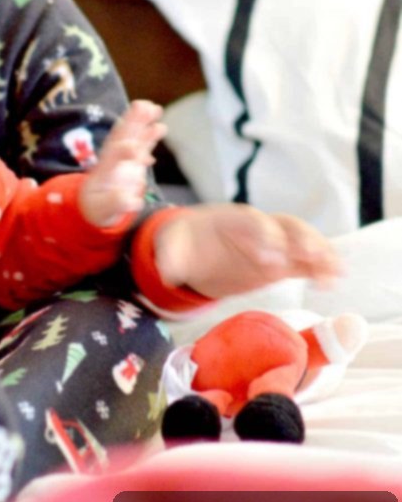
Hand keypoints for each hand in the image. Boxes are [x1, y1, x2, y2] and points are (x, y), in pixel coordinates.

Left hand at [78, 99, 165, 225]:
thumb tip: (133, 201)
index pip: (113, 157)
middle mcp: (114, 160)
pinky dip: (149, 137)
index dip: (123, 151)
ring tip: (155, 108)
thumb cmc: (97, 207)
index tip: (134, 148)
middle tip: (143, 106)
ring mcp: (123, 159)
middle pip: (122, 137)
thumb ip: (116, 203)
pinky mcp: (132, 161)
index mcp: (104, 170)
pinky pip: (141, 145)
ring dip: (142, 123)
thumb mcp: (104, 209)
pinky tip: (160, 127)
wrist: (94, 205)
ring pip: (133, 137)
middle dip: (132, 122)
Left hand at [154, 203, 340, 298]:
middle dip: (300, 239)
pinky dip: (321, 267)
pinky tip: (333, 281)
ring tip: (334, 273)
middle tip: (309, 258)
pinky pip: (306, 261)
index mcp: (233, 220)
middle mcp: (259, 228)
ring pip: (303, 240)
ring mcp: (274, 244)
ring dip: (320, 253)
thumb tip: (168, 272)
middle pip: (286, 225)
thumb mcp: (172, 247)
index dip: (264, 236)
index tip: (271, 258)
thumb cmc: (185, 243)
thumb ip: (172, 257)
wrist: (196, 250)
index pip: (254, 222)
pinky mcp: (282, 262)